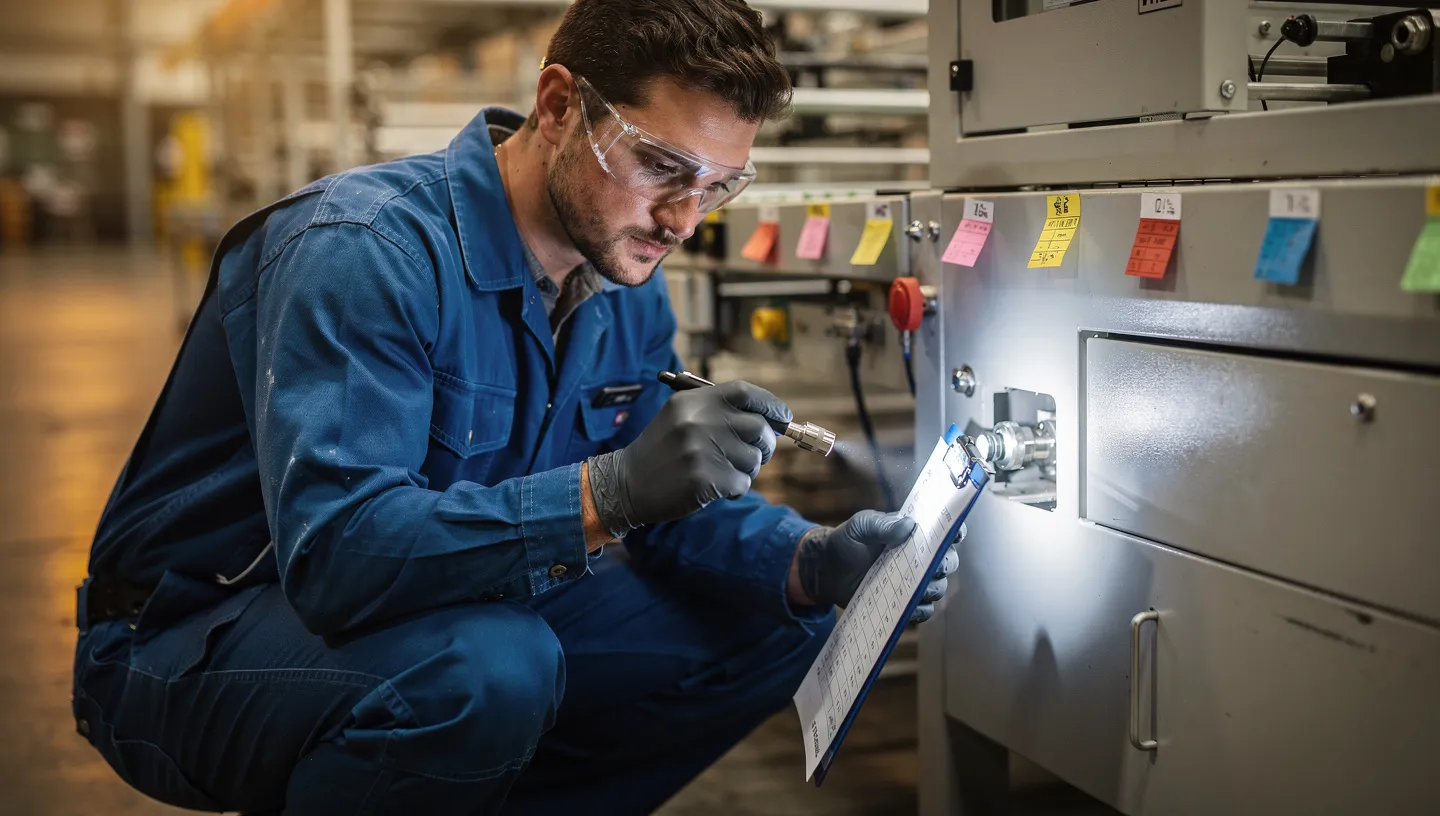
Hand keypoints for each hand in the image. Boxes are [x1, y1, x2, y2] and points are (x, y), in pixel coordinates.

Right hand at [586, 381, 790, 534]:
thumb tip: (771, 420)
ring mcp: (702, 450)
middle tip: (756, 455)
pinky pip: (742, 483)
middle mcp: (699, 421)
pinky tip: (714, 488)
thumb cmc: (662, 451)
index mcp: (694, 402)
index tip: (784, 417)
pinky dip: (735, 489)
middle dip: (765, 444)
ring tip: (722, 471)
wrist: (626, 484)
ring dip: (746, 469)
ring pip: (754, 459)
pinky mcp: (705, 479)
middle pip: (759, 427)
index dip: (770, 404)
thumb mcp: (682, 417)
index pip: (744, 392)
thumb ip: (720, 413)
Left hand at [792, 510, 964, 623]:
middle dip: (945, 564)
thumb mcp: (860, 527)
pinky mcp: (904, 603)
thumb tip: (908, 526)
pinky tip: (909, 605)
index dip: (955, 532)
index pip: (945, 531)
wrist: (826, 570)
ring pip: (939, 588)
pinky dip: (921, 610)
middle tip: (933, 566)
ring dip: (933, 589)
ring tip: (917, 587)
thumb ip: (882, 525)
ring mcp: (912, 582)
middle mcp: (919, 558)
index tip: (954, 535)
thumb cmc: (846, 542)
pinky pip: (923, 611)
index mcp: (913, 534)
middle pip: (949, 562)